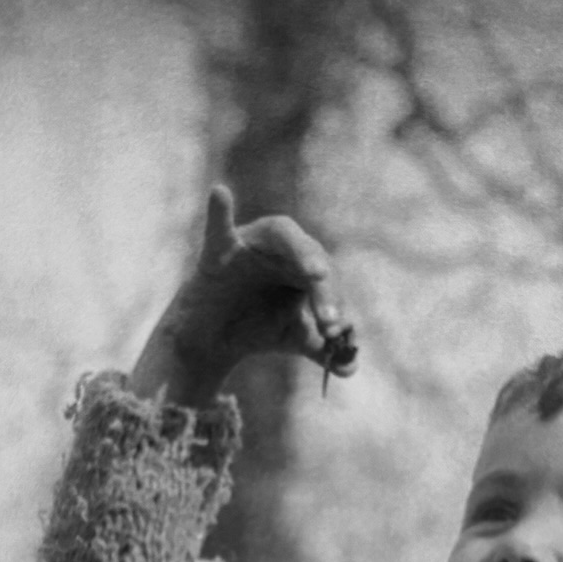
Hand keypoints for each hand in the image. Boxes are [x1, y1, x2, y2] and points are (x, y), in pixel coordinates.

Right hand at [129, 185, 355, 403]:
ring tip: (316, 272)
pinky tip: (220, 193)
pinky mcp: (218, 252)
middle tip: (330, 320)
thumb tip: (350, 368)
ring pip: (281, 234)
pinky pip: (219, 228)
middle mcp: (282, 248)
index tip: (336, 335)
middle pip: (312, 257)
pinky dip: (218, 211)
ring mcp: (250, 244)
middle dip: (324, 289)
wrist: (212, 339)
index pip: (328, 280)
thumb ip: (323, 351)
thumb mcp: (293, 338)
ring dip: (301, 251)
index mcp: (305, 265)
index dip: (334, 306)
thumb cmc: (257, 328)